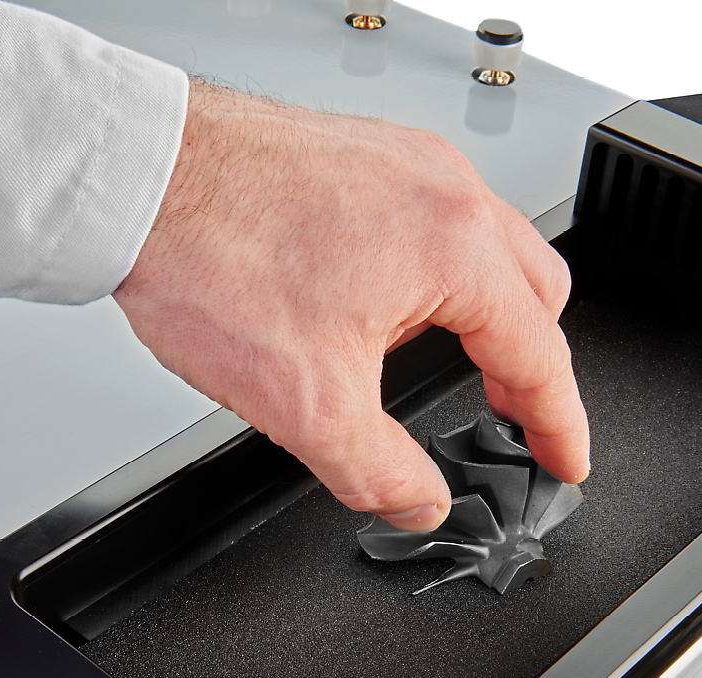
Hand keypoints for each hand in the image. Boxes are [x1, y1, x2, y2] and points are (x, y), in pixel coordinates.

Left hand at [114, 82, 587, 530]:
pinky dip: (429, 269)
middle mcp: (442, 189)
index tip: (565, 456)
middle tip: (508, 414)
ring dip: (478, 312)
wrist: (137, 178)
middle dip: (529, 363)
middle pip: (534, 292)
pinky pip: (430, 215)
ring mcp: (403, 160)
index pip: (542, 354)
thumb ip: (378, 470)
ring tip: (426, 362)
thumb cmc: (212, 254)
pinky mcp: (361, 151)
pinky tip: (373, 303)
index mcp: (455, 247)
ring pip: (485, 247)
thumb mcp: (308, 403)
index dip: (561, 423)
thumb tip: (418, 501)